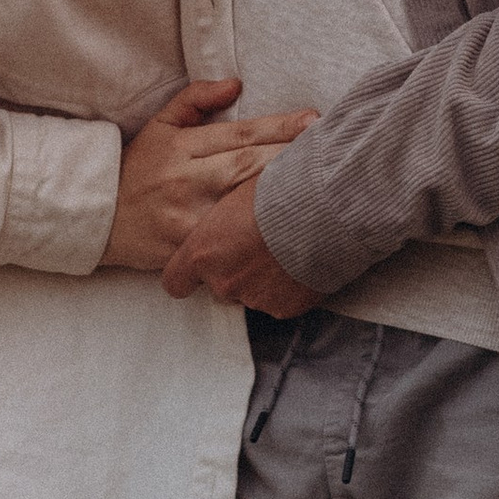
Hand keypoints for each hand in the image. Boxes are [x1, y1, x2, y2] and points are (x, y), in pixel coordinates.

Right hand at [102, 79, 320, 271]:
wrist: (96, 217)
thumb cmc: (135, 170)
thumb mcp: (158, 126)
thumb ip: (195, 100)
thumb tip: (235, 84)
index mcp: (182, 146)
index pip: (240, 134)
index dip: (279, 128)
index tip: (314, 120)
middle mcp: (186, 180)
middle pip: (248, 166)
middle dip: (291, 158)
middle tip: (331, 149)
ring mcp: (186, 217)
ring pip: (241, 204)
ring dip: (280, 196)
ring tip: (320, 187)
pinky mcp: (184, 248)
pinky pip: (226, 242)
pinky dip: (255, 237)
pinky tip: (286, 233)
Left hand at [160, 166, 323, 313]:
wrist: (323, 209)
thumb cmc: (278, 190)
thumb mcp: (234, 197)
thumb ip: (221, 224)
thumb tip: (223, 222)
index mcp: (203, 253)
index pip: (175, 282)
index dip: (187, 277)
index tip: (197, 270)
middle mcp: (224, 282)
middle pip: (220, 287)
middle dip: (236, 272)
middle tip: (258, 247)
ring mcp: (255, 299)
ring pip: (252, 295)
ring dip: (264, 280)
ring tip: (286, 250)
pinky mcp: (285, 308)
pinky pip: (281, 302)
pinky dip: (290, 288)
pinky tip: (302, 263)